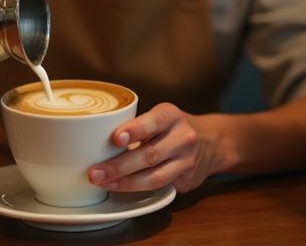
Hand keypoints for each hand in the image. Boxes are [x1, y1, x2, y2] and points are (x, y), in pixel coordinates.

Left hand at [88, 103, 229, 192]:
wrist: (211, 142)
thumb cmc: (171, 128)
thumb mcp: (159, 116)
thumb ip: (136, 125)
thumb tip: (94, 137)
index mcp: (171, 116)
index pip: (154, 121)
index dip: (135, 130)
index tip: (116, 138)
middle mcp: (183, 137)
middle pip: (150, 154)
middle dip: (119, 166)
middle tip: (95, 172)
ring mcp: (187, 161)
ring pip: (155, 176)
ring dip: (126, 183)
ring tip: (103, 183)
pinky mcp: (187, 180)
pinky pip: (160, 187)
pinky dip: (137, 189)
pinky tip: (119, 188)